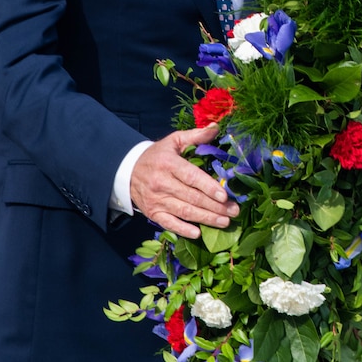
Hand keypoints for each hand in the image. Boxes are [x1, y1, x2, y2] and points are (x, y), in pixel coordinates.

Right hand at [129, 124, 238, 239]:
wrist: (127, 170)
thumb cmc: (157, 155)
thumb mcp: (174, 141)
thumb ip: (195, 136)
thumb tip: (216, 128)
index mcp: (169, 164)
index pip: (192, 177)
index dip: (209, 187)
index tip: (225, 195)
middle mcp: (162, 183)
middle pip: (192, 197)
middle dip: (215, 206)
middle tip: (234, 211)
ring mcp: (156, 200)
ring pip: (184, 211)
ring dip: (206, 218)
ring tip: (225, 222)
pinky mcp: (152, 213)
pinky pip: (169, 224)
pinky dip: (183, 230)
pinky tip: (198, 233)